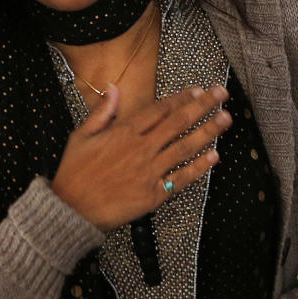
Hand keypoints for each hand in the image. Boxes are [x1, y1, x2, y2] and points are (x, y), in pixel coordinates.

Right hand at [51, 84, 230, 230]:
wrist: (71, 209)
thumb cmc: (74, 173)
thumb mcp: (80, 136)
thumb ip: (101, 112)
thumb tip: (114, 89)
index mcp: (123, 132)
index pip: (159, 110)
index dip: (181, 98)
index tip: (198, 90)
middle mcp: (141, 148)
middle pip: (178, 122)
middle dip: (203, 106)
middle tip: (221, 94)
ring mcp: (149, 171)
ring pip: (184, 147)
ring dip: (208, 131)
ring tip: (226, 119)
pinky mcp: (154, 194)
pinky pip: (181, 178)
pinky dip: (199, 167)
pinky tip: (214, 156)